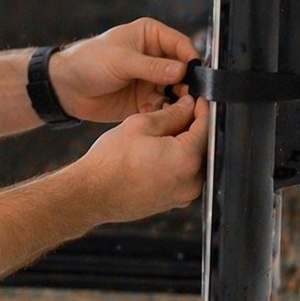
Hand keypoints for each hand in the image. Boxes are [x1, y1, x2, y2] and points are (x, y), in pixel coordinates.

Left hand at [48, 18, 199, 122]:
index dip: (191, 59)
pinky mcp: (146, 99)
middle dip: (186, 84)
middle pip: (183, 70)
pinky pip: (164, 106)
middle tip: (184, 96)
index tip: (195, 76)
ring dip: (176, 100)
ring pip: (176, 90)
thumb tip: (182, 70)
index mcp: (151, 36)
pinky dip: (163, 111)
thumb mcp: (121, 61)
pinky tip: (153, 113)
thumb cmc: (89, 61)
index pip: (181, 45)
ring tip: (170, 107)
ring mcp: (152, 79)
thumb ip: (151, 67)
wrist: (67, 88)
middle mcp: (155, 57)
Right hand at [75, 95, 209, 223]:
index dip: (201, 108)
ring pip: (193, 160)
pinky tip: (155, 151)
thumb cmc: (110, 164)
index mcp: (187, 159)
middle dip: (191, 125)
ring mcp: (183, 195)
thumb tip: (188, 106)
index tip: (194, 99)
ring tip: (160, 132)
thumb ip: (172, 114)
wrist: (92, 195)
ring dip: (183, 143)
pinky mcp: (173, 201)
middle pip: (202, 144)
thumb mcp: (142, 125)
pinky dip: (176, 160)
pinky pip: (183, 175)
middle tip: (174, 111)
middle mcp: (191, 181)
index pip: (206, 126)